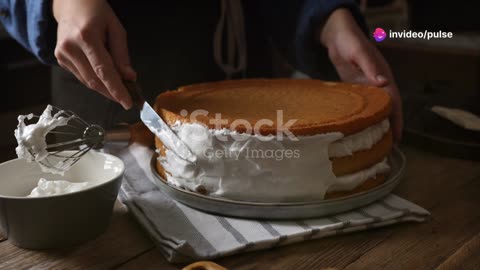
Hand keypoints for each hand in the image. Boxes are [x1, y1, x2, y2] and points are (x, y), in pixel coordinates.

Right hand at [53, 0, 135, 108]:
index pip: (103, 71)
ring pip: (87, 82)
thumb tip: (129, 77)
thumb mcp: (116, 29)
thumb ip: (122, 55)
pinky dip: (96, 82)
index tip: (128, 103)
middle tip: (129, 99)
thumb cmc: (97, 14)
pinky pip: (82, 77)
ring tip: (121, 91)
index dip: (116, 89)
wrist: (71, 4)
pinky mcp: (60, 60)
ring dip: (105, 90)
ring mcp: (62, 55)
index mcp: (86, 37)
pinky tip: (106, 80)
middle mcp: (70, 48)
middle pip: (94, 80)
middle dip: (113, 93)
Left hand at [319, 8, 402, 140]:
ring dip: (376, 124)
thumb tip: (383, 83)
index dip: (397, 119)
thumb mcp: (359, 52)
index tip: (398, 137)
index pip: (394, 101)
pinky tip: (359, 129)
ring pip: (375, 109)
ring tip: (374, 143)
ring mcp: (367, 87)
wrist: (337, 36)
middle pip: (387, 108)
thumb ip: (370, 67)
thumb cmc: (350, 42)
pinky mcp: (356, 88)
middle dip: (389, 126)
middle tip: (386, 148)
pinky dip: (363, 117)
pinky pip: (362, 105)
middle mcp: (378, 84)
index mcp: (383, 77)